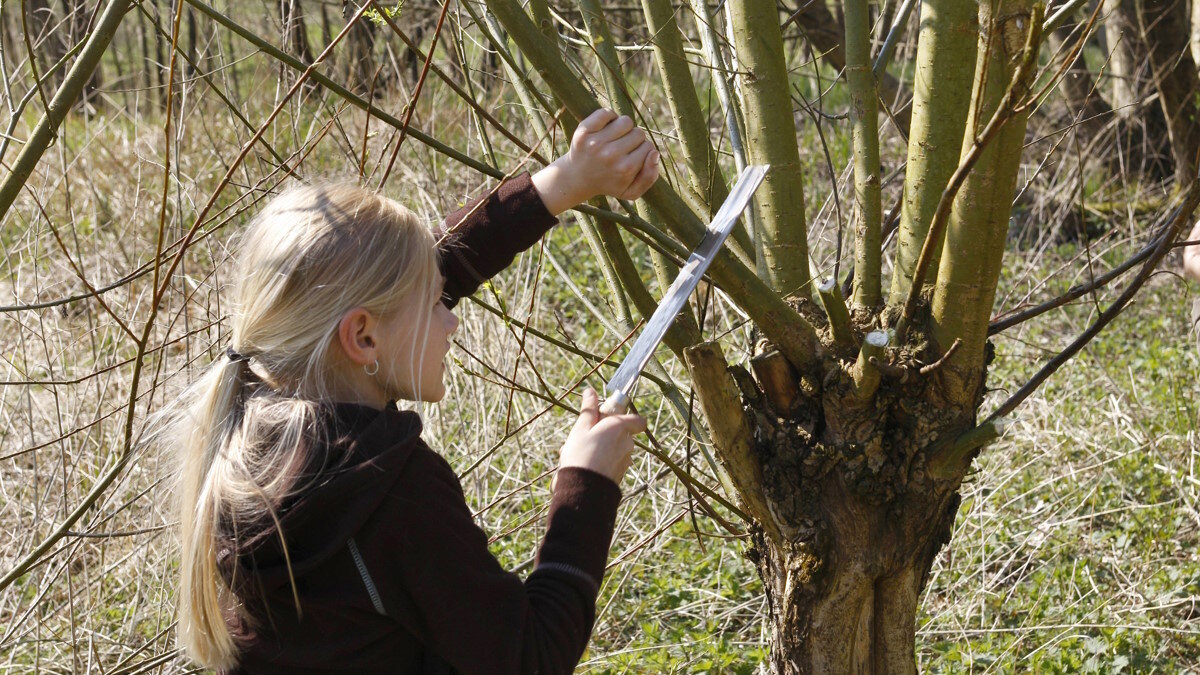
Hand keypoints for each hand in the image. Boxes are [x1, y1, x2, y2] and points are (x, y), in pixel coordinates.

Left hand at [531, 108, 660, 215]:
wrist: (577, 178)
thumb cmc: (609, 183)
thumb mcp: (631, 191)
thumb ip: (650, 177)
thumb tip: (655, 153)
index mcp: (625, 170)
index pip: (649, 147)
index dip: (644, 151)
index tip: (633, 157)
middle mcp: (610, 155)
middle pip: (638, 133)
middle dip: (634, 140)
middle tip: (623, 149)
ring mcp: (595, 142)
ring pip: (626, 121)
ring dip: (624, 128)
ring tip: (616, 138)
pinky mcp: (583, 131)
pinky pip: (606, 112)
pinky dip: (609, 117)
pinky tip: (606, 129)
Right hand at [556, 387, 645, 486]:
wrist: (585, 489)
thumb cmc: (581, 454)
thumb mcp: (580, 428)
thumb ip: (589, 409)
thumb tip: (591, 391)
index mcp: (620, 427)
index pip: (638, 420)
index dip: (626, 417)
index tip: (609, 418)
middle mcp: (628, 442)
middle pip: (623, 433)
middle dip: (607, 433)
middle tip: (586, 436)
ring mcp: (626, 459)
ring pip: (617, 448)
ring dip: (604, 447)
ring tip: (581, 453)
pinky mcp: (621, 473)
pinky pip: (614, 461)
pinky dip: (604, 460)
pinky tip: (586, 464)